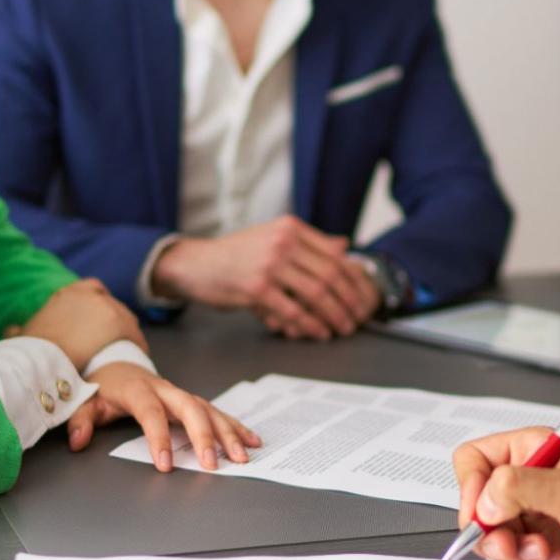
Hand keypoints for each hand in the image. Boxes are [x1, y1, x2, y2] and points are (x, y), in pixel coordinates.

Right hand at [19, 278, 145, 369]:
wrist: (42, 359)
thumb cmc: (31, 350)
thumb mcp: (20, 335)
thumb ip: (18, 330)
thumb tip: (11, 330)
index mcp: (68, 293)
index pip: (91, 290)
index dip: (96, 307)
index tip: (97, 324)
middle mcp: (88, 294)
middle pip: (110, 305)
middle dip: (112, 323)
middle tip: (111, 343)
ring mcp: (106, 306)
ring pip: (125, 318)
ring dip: (125, 334)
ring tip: (123, 353)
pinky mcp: (119, 323)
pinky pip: (134, 335)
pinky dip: (136, 345)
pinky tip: (134, 359)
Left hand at [65, 363, 261, 471]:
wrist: (117, 363)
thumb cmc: (104, 387)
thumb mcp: (86, 401)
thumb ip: (81, 420)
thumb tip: (78, 441)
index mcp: (138, 390)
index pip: (150, 413)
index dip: (158, 438)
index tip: (165, 465)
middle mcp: (165, 390)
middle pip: (190, 408)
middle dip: (204, 436)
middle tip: (212, 464)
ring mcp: (182, 394)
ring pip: (209, 410)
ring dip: (227, 433)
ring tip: (240, 456)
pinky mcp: (192, 400)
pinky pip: (217, 411)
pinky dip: (235, 426)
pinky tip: (251, 440)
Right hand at [151, 216, 380, 339]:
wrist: (196, 263)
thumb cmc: (236, 254)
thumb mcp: (272, 238)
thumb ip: (309, 243)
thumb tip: (344, 247)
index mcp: (290, 228)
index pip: (334, 255)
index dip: (353, 280)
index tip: (362, 298)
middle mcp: (283, 241)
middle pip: (330, 275)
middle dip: (348, 301)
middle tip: (356, 319)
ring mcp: (269, 264)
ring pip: (316, 294)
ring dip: (333, 316)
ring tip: (341, 328)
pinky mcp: (257, 288)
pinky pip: (292, 310)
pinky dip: (309, 325)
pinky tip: (317, 332)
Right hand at [452, 428, 559, 559]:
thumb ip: (521, 488)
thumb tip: (482, 503)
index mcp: (532, 451)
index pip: (474, 461)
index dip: (470, 489)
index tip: (482, 516)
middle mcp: (529, 482)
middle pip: (478, 507)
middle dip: (494, 533)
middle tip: (515, 545)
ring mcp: (535, 515)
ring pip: (494, 539)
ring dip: (515, 554)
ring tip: (547, 554)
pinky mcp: (544, 545)